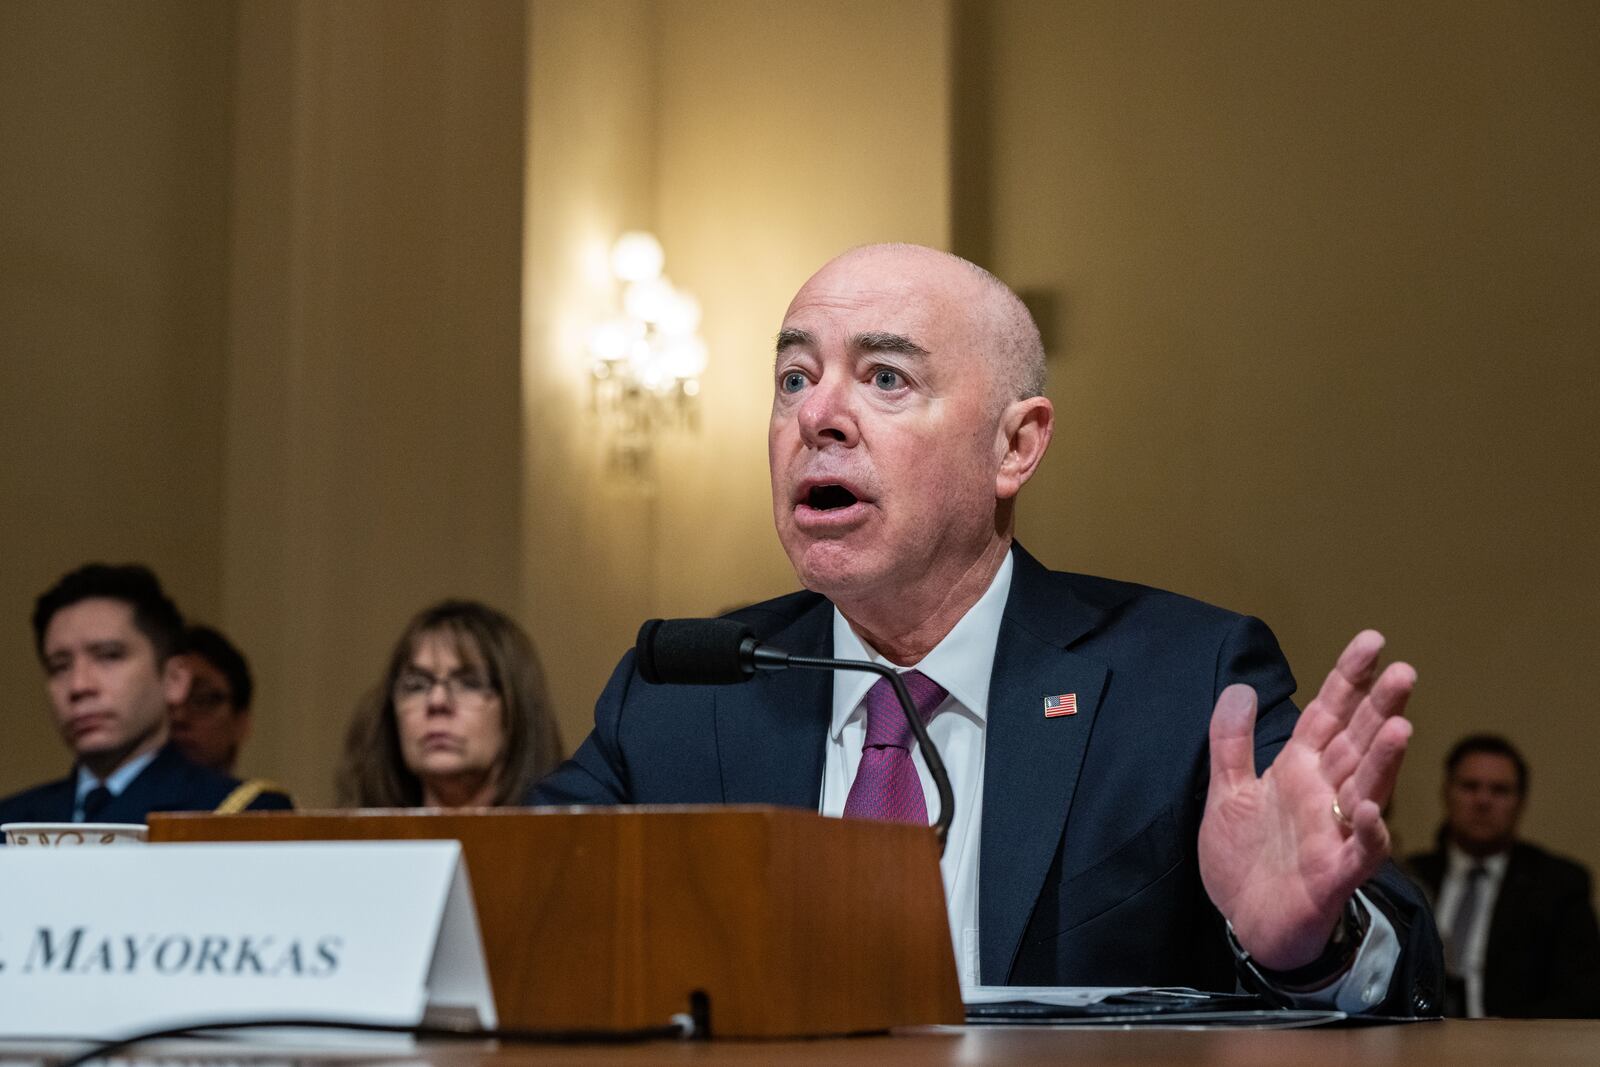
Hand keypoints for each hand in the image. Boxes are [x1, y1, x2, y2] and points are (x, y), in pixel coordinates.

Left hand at [1198, 630, 1414, 969]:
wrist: (1246, 924)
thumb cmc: (1245, 860)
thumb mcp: (1227, 792)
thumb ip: (1231, 742)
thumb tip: (1240, 686)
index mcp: (1299, 771)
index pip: (1329, 715)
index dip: (1349, 679)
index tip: (1373, 641)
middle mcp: (1324, 795)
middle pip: (1357, 744)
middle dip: (1380, 708)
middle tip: (1406, 671)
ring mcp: (1334, 833)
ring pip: (1367, 790)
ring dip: (1383, 761)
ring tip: (1399, 726)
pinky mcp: (1335, 873)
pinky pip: (1358, 851)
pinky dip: (1368, 830)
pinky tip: (1370, 808)